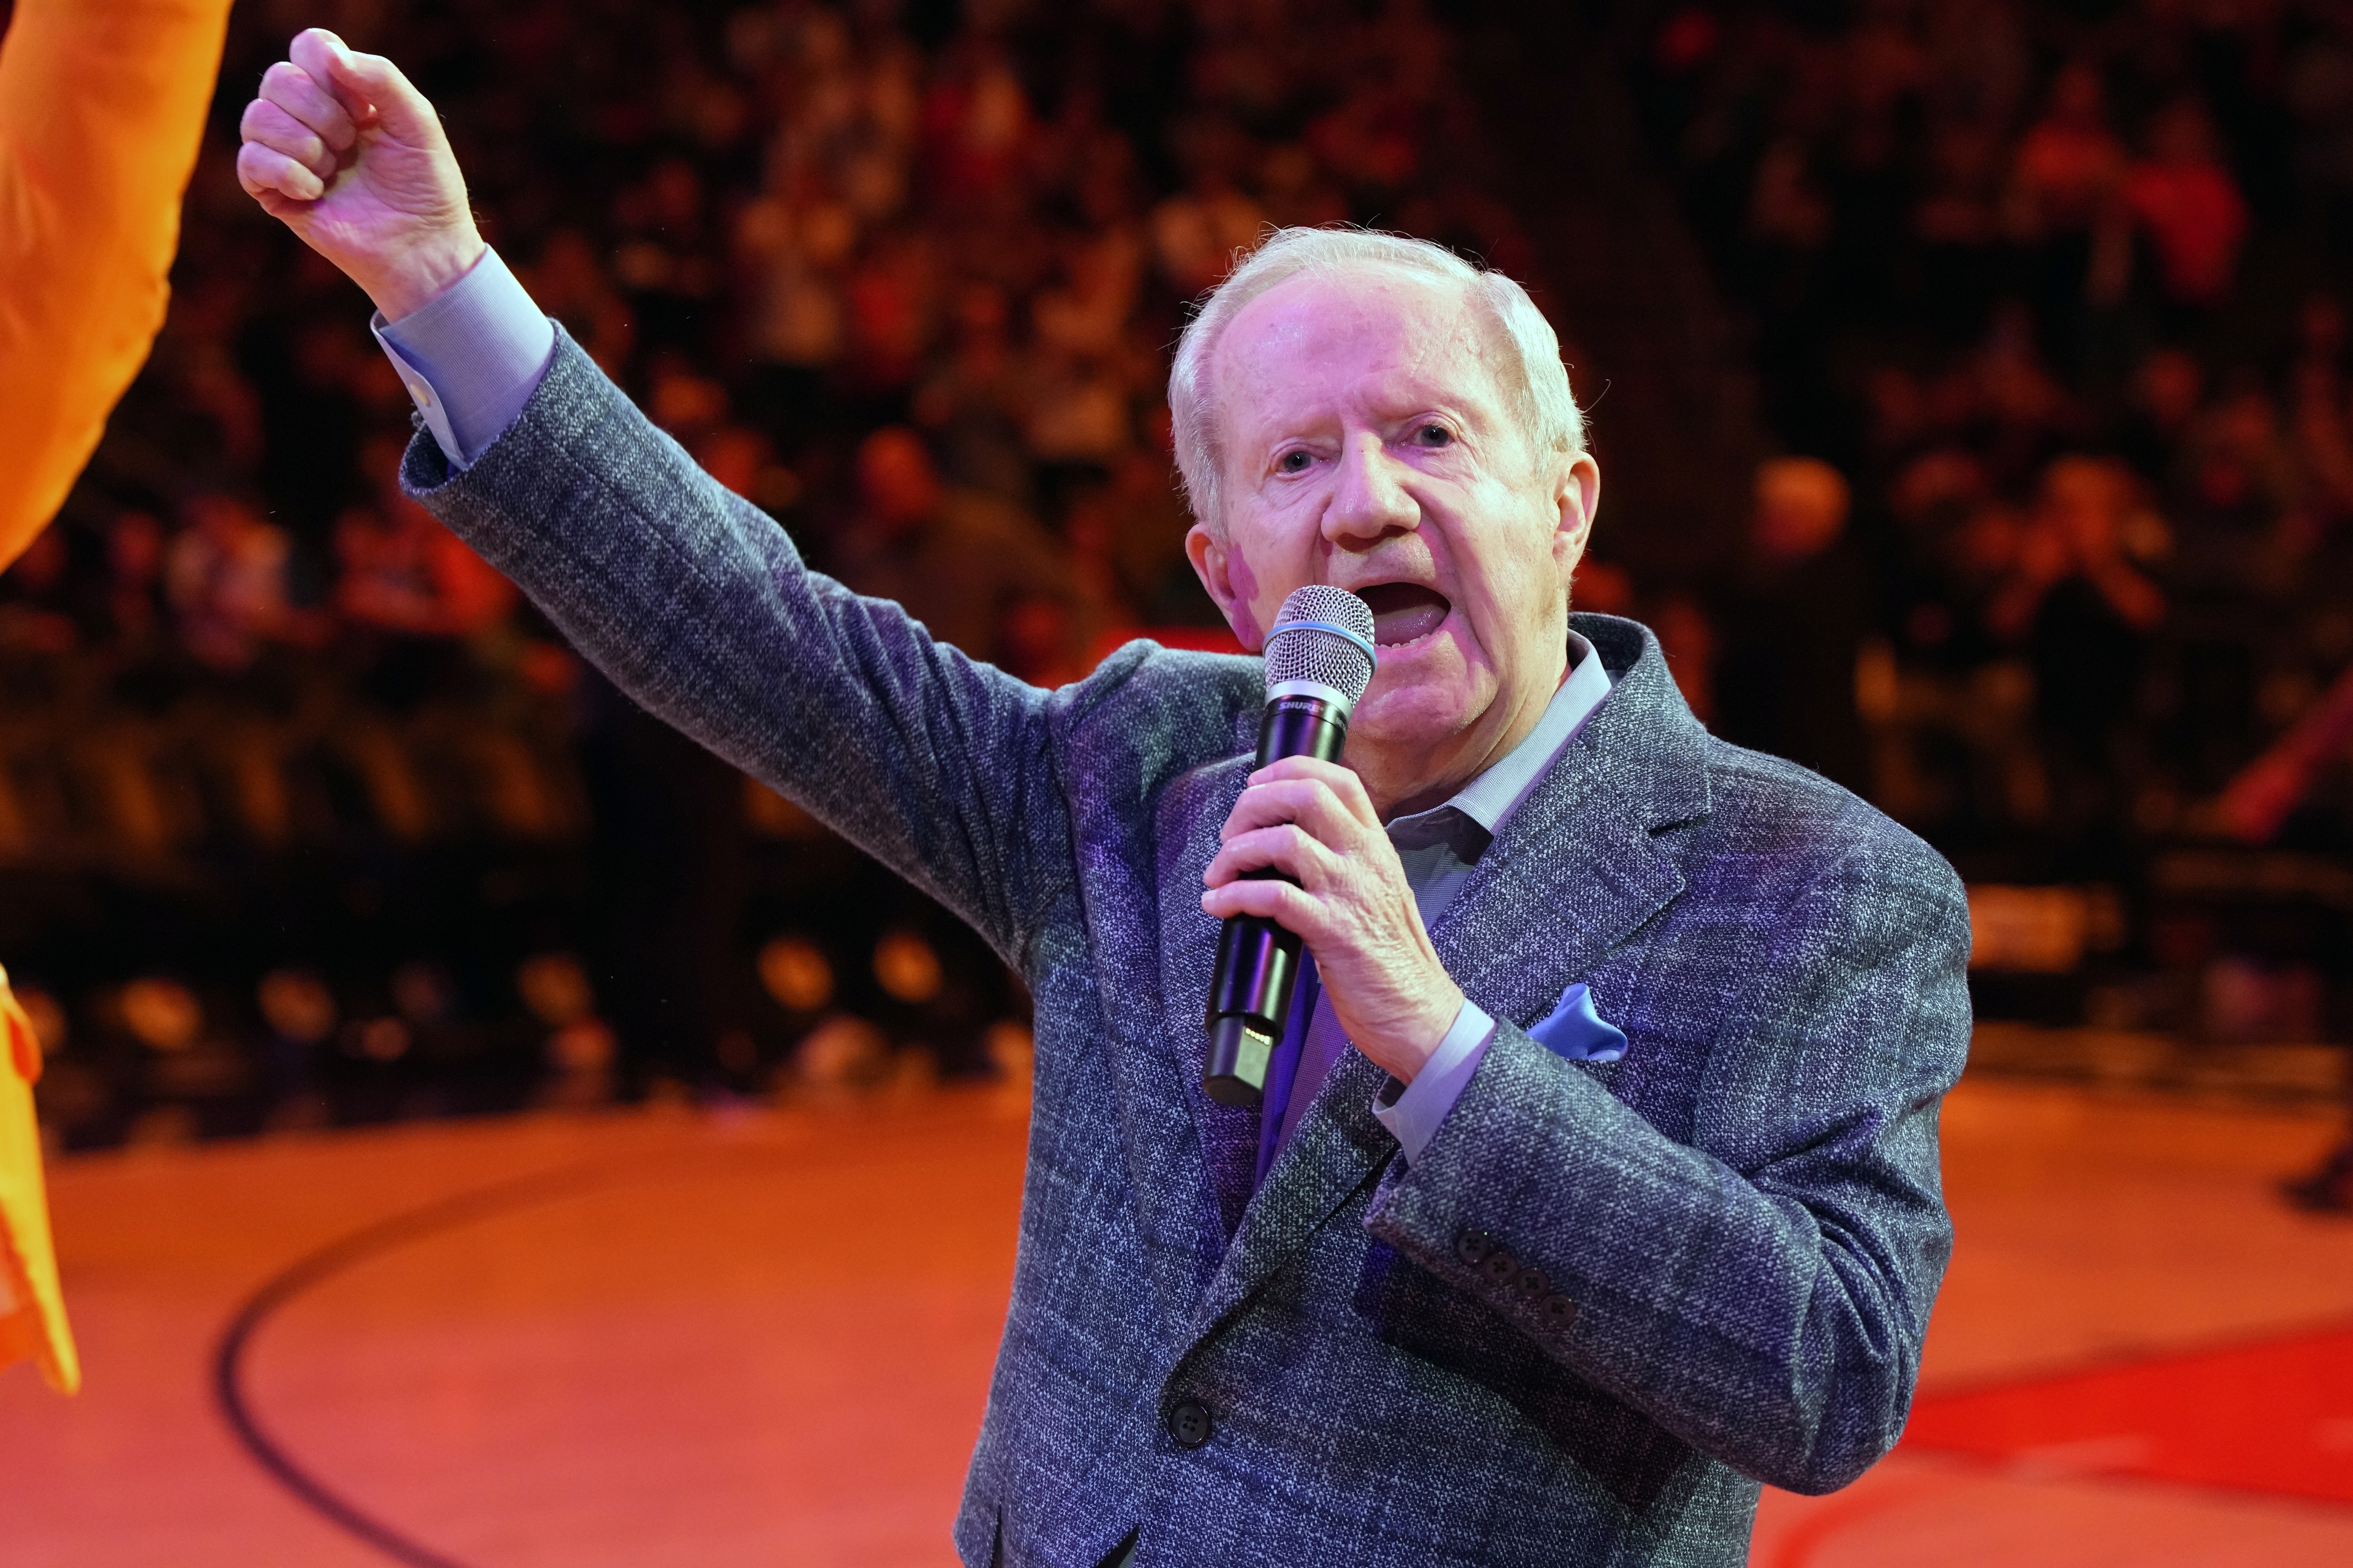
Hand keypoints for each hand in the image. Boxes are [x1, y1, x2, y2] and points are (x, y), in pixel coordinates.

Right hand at [236, 29, 483, 320]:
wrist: (422, 247)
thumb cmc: (425, 186)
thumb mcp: (416, 122)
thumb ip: (381, 77)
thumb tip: (330, 55)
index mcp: (341, 92)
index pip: (308, 48)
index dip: (329, 71)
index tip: (363, 109)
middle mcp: (306, 116)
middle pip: (278, 79)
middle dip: (322, 114)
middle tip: (352, 146)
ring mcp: (285, 152)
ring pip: (257, 116)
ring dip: (306, 146)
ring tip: (336, 172)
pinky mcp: (271, 190)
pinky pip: (250, 160)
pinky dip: (288, 174)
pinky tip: (317, 192)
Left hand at [1201, 756, 1464, 1082]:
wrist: (1419, 1013)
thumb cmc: (1392, 960)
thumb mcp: (1378, 893)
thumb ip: (1345, 864)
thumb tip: (1287, 847)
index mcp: (1377, 847)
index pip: (1339, 779)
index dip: (1289, 770)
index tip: (1255, 784)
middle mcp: (1366, 860)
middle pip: (1306, 795)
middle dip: (1253, 805)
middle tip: (1229, 836)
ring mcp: (1351, 893)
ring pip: (1285, 840)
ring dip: (1237, 853)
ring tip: (1218, 875)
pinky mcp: (1334, 931)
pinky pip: (1274, 897)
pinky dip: (1235, 896)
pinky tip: (1218, 905)